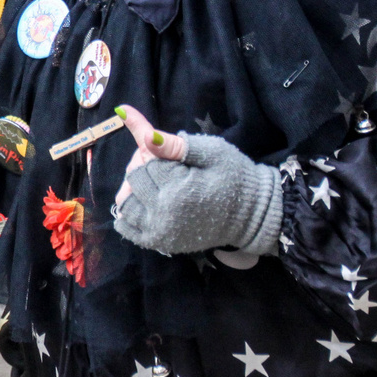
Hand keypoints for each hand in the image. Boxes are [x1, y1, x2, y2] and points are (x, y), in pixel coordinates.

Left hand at [111, 107, 283, 256]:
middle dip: (143, 165)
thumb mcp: (211, 152)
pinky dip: (128, 213)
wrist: (251, 214)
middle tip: (164, 164)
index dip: (154, 149)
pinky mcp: (160, 243)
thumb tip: (144, 134)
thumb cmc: (234, 177)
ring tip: (155, 183)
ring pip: (125, 202)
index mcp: (177, 189)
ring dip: (133, 189)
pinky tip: (143, 202)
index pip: (145, 160)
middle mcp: (164, 214)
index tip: (167, 150)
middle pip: (133, 179)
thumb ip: (174, 143)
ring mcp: (160, 232)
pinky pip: (126, 228)